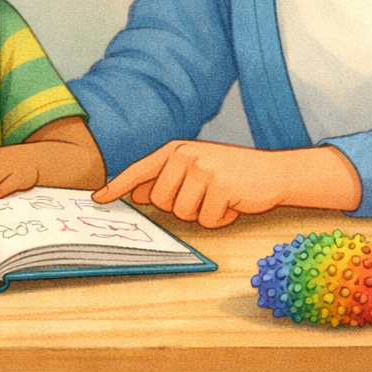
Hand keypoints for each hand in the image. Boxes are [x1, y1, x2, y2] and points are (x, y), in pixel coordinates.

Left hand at [93, 140, 362, 226]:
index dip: (117, 186)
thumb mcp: (196, 170)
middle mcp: (185, 155)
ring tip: (219, 197)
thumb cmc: (231, 174)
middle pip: (160, 202)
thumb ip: (167, 179)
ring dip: (202, 214)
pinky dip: (220, 219)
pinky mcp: (221, 186)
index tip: (98, 200)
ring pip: (183, 214)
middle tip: (204, 196)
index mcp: (176, 150)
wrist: (273, 172)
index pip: (139, 170)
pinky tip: (232, 204)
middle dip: (181, 208)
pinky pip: (207, 220)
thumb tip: (138, 193)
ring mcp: (203, 169)